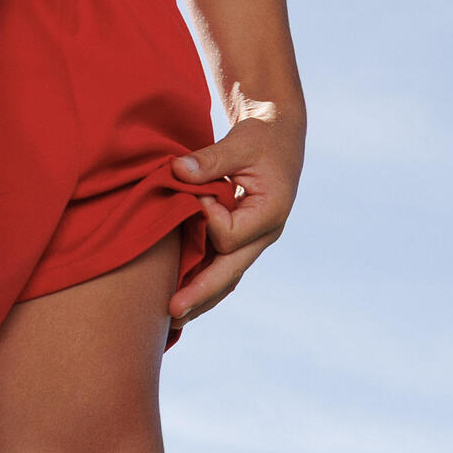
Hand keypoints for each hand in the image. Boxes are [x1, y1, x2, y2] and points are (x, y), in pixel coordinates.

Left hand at [167, 98, 306, 324]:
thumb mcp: (240, 141)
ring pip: (227, 278)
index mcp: (271, 212)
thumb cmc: (262, 135)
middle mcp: (265, 233)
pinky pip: (223, 268)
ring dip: (202, 298)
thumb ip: (210, 160)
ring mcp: (256, 240)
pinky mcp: (244, 239)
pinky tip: (186, 298)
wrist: (279, 134)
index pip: (230, 235)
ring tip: (174, 319)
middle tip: (173, 311)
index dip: (205, 221)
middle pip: (230, 272)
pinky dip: (205, 284)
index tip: (194, 197)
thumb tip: (176, 171)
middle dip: (201, 292)